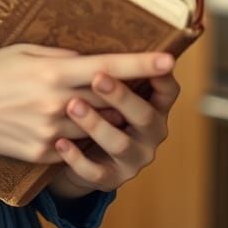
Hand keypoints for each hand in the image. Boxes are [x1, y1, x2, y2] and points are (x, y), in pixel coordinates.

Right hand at [0, 45, 172, 163]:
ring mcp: (50, 133)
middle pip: (109, 99)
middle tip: (140, 83)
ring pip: (96, 126)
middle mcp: (56, 104)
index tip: (169, 59)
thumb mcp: (22, 51)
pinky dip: (77, 134)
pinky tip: (64, 122)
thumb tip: (91, 62)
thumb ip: (60, 56)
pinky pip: (73, 145)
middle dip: (127, 92)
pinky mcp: (41, 154)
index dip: (142, 64)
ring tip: (97, 104)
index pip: (108, 68)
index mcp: (52, 72)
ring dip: (104, 116)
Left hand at [49, 57, 180, 199]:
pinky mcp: (110, 179)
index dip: (163, 75)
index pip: (166, 89)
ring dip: (96, 124)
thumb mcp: (91, 82)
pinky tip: (60, 142)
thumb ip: (96, 67)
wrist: (74, 151)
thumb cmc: (86, 101)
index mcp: (153, 104)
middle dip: (121, 96)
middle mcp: (151, 132)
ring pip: (119, 143)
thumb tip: (86, 48)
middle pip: (143, 114)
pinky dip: (77, 158)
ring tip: (72, 106)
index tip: (160, 60)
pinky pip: (95, 171)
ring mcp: (133, 158)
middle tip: (98, 78)